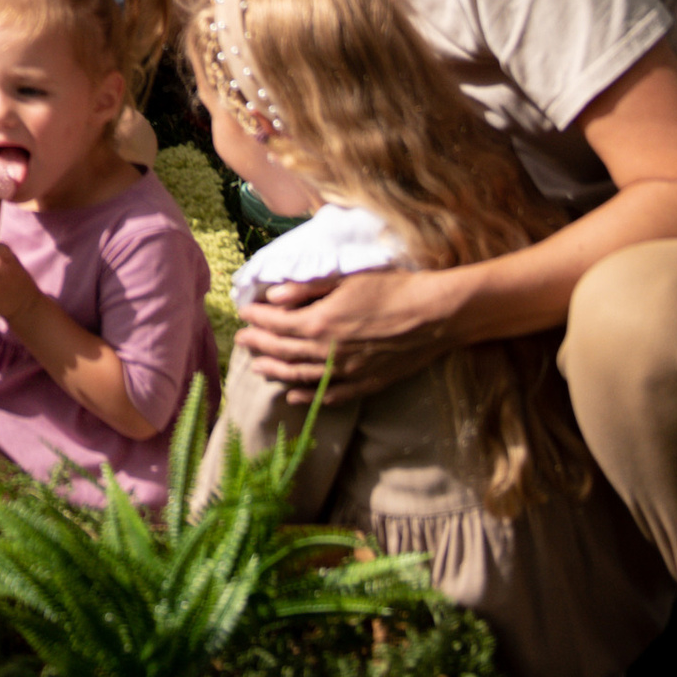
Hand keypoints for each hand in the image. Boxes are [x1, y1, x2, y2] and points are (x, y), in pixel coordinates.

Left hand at [232, 266, 456, 397]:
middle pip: (283, 353)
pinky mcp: (366, 383)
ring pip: (301, 377)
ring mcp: (347, 372)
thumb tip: (273, 295)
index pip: (276, 325)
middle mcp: (329, 352)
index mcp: (320, 323)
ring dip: (276, 373)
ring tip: (258, 369)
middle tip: (241, 342)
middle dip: (258, 346)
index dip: (256, 320)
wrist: (435, 315)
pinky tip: (293, 396)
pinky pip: (330, 395)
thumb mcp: (346, 279)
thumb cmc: (392, 289)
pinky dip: (308, 397)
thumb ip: (307, 288)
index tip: (243, 314)